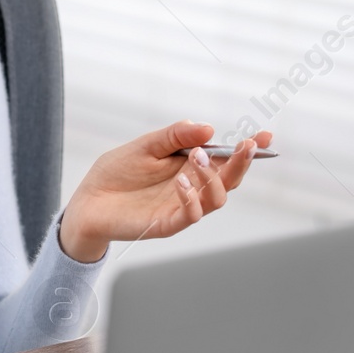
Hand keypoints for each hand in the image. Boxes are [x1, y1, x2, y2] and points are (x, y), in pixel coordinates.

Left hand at [58, 121, 273, 261]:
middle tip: (245, 145)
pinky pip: (190, 215)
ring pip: (217, 199)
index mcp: (191, 166)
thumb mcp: (146, 145)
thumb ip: (175, 136)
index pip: (227, 158)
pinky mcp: (167, 224)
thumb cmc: (117, 172)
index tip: (265, 136)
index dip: (249, 149)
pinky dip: (191, 198)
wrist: (88, 201)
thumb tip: (208, 128)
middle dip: (242, 162)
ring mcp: (182, 207)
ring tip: (198, 159)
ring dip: (214, 178)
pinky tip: (181, 181)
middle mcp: (193, 187)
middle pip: (231, 180)